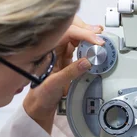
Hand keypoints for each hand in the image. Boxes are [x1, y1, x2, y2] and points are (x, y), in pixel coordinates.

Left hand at [23, 16, 103, 132]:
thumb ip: (70, 73)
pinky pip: (76, 46)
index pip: (66, 33)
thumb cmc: (40, 96)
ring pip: (74, 36)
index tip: (95, 39)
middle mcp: (52, 48)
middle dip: (85, 29)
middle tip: (98, 34)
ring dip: (86, 35)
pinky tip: (93, 44)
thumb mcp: (53, 85)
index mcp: (45, 50)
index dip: (82, 33)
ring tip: (98, 37)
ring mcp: (58, 53)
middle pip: (69, 29)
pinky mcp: (65, 59)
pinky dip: (86, 43)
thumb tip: (86, 61)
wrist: (38, 107)